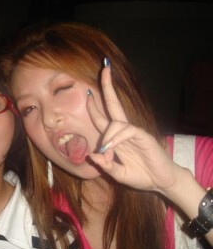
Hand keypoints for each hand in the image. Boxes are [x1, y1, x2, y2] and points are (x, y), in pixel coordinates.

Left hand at [87, 66, 183, 195]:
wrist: (162, 182)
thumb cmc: (142, 175)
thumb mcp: (118, 173)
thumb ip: (105, 165)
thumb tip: (92, 155)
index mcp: (116, 138)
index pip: (102, 118)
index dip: (94, 107)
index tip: (87, 93)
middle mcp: (124, 131)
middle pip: (113, 104)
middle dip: (107, 86)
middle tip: (104, 67)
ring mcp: (134, 132)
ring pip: (115, 122)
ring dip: (107, 135)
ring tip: (106, 151)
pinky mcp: (143, 136)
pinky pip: (126, 130)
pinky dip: (116, 138)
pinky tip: (112, 148)